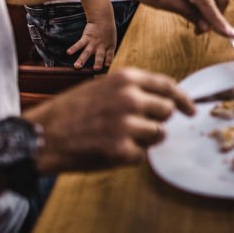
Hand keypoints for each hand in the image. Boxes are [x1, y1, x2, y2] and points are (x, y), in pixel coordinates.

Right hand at [26, 68, 193, 172]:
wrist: (42, 135)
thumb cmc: (72, 111)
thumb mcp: (104, 86)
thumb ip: (133, 90)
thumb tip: (164, 100)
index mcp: (127, 78)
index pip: (168, 86)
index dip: (183, 100)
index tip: (191, 110)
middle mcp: (130, 98)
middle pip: (167, 111)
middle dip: (157, 120)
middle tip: (137, 126)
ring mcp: (126, 123)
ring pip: (158, 134)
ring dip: (145, 139)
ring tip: (119, 136)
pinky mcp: (120, 149)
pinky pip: (142, 155)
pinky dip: (130, 156)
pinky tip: (109, 149)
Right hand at [68, 19, 117, 69]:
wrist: (103, 19)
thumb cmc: (108, 33)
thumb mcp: (112, 42)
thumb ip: (108, 52)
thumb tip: (106, 65)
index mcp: (109, 47)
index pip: (110, 55)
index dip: (109, 60)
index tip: (106, 66)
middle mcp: (101, 46)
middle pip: (100, 56)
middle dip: (98, 63)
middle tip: (95, 69)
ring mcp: (93, 42)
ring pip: (87, 52)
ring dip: (82, 59)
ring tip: (76, 66)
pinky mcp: (86, 37)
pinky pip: (79, 44)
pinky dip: (74, 48)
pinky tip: (68, 52)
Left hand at [118, 0, 233, 37]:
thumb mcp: (162, 0)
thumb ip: (187, 12)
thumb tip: (206, 27)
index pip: (209, 0)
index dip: (219, 20)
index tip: (231, 36)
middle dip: (216, 16)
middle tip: (199, 31)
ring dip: (211, 10)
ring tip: (195, 24)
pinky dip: (206, 3)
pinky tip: (194, 11)